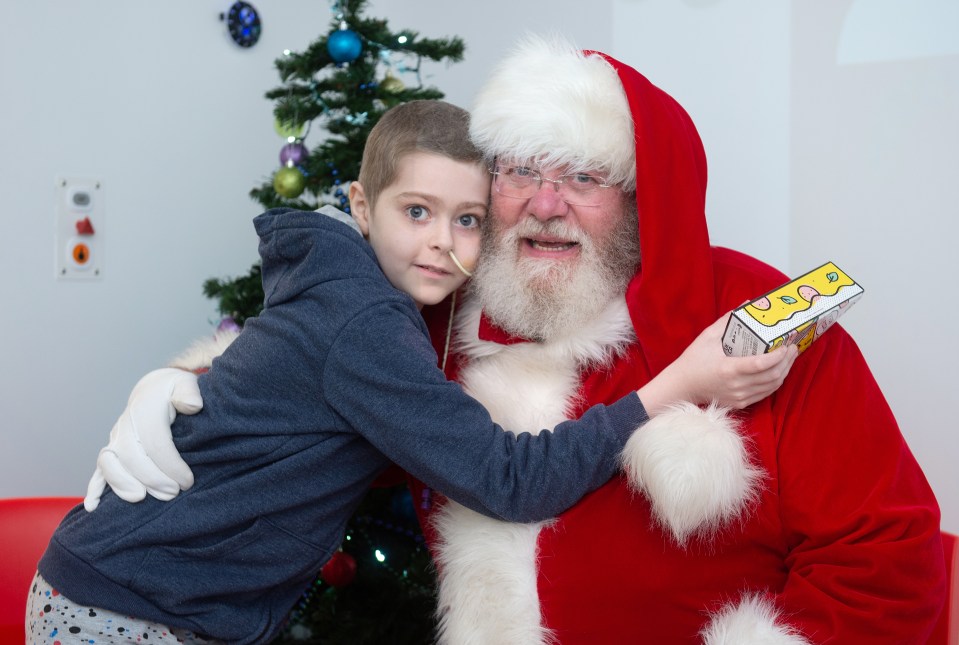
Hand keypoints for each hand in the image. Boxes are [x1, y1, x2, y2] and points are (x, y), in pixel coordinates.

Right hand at [84, 368, 202, 510]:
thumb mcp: (185, 385)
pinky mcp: (111, 452)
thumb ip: (189, 393)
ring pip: (109, 464)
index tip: (188, 481)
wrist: (154, 391)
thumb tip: (192, 405)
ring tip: (141, 497)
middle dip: (152, 479)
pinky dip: (94, 488)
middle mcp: (125, 426)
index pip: (155, 442)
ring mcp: (115, 440)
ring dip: (123, 484)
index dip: (171, 465)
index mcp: (145, 410)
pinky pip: (98, 470)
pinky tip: (93, 506)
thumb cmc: (174, 391)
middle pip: (132, 457)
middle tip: (172, 493)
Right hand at [639, 313, 797, 415]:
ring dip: (784, 372)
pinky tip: (779, 371)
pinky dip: (775, 382)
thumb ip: (728, 320)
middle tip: (793, 348)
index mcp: (728, 368)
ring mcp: (740, 396)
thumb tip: (747, 304)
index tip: (787, 345)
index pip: (761, 364)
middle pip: (772, 376)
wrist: (683, 385)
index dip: (778, 355)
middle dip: (787, 361)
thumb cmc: (694, 360)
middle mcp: (736, 385)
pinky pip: (765, 393)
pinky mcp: (741, 402)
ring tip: (789, 358)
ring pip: (772, 386)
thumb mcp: (707, 336)